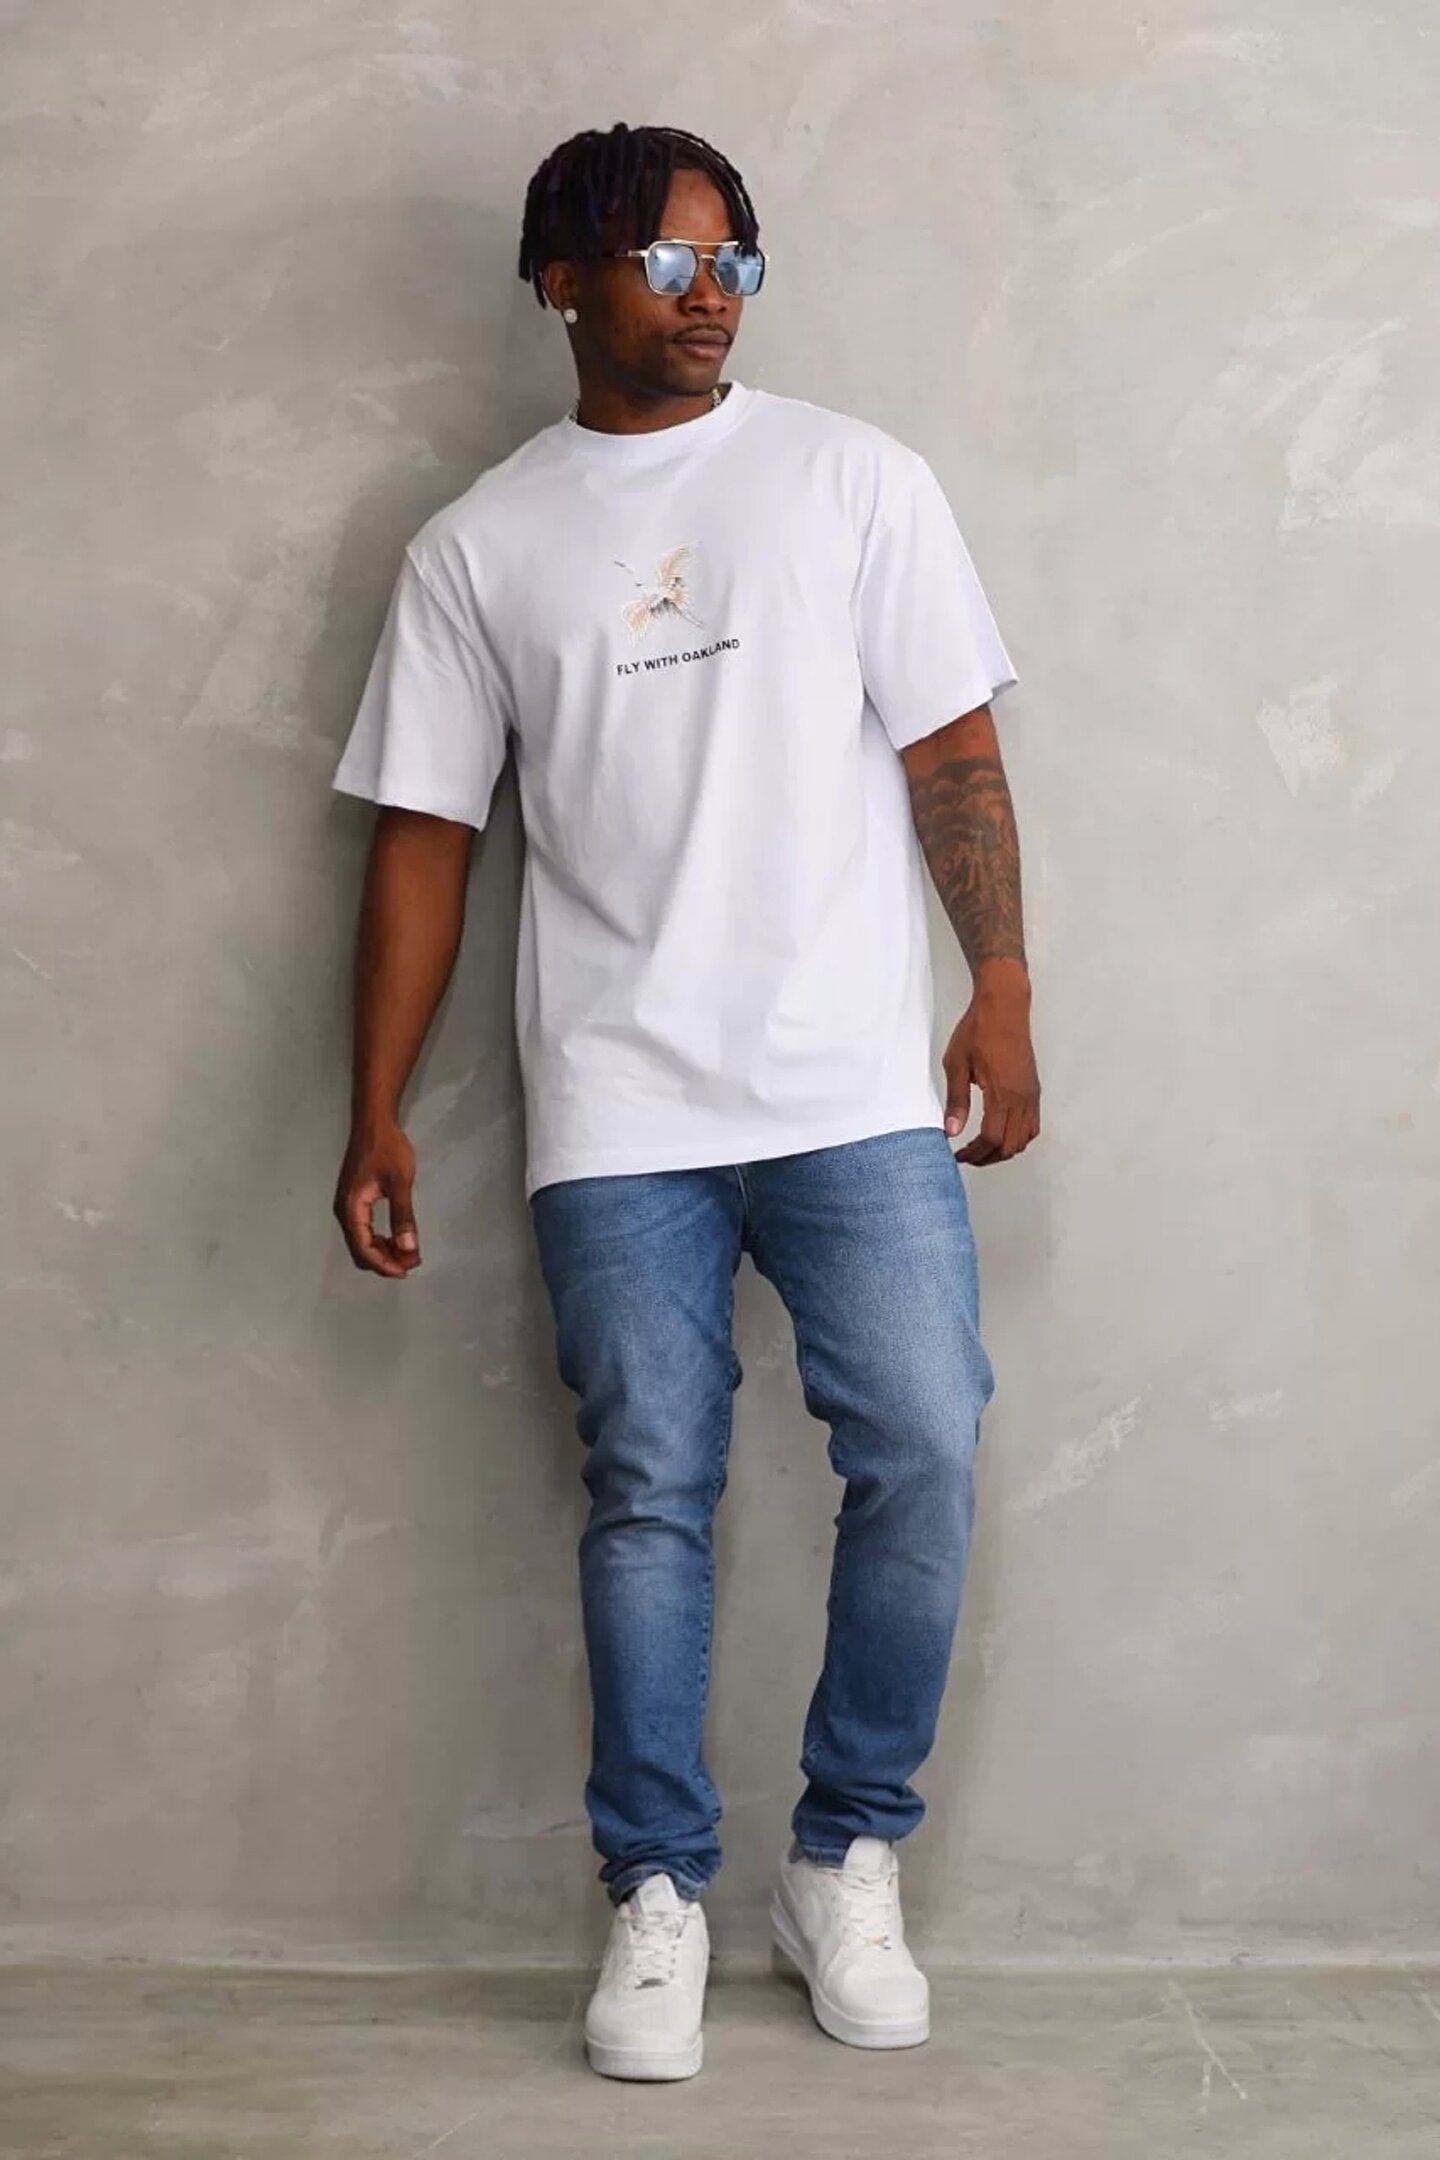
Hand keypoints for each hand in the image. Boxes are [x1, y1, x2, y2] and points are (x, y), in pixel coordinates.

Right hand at [333, 1120, 421, 1277]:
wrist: (373, 1121)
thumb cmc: (387, 1148)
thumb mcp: (399, 1181)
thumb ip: (403, 1215)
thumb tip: (408, 1248)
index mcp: (351, 1208)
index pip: (363, 1248)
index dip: (384, 1264)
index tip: (406, 1271)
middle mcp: (344, 1211)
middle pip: (359, 1250)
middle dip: (384, 1261)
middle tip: (411, 1263)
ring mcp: (348, 1206)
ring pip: (362, 1241)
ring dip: (383, 1251)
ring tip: (409, 1253)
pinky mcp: (355, 1201)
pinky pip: (364, 1230)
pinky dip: (380, 1239)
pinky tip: (398, 1238)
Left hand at [943, 963, 1040, 1165]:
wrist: (1004, 1006)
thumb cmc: (978, 1030)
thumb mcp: (956, 1064)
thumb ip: (956, 1101)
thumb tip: (951, 1131)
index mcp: (1001, 1093)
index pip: (991, 1139)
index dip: (974, 1154)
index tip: (958, 1156)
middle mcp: (1022, 1097)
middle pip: (1011, 1145)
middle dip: (988, 1157)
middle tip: (967, 1157)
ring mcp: (1031, 1094)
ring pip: (1025, 1138)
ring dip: (1004, 1149)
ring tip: (982, 1148)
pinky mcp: (1034, 1088)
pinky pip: (1032, 1124)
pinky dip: (1018, 1137)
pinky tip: (1000, 1132)